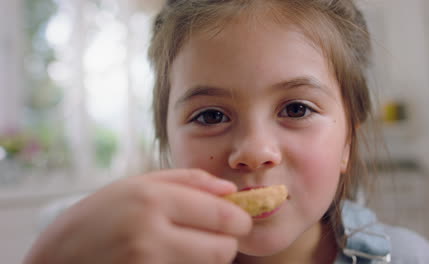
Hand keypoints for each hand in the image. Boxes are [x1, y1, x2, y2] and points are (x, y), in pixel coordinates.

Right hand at [23, 169, 251, 263]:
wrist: (56, 257)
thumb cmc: (99, 215)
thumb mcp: (138, 184)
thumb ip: (187, 181)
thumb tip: (230, 190)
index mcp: (152, 200)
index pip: (221, 215)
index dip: (240, 219)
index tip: (241, 219)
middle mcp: (150, 235)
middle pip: (222, 249)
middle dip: (227, 242)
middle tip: (217, 234)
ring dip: (209, 256)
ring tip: (186, 243)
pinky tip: (170, 256)